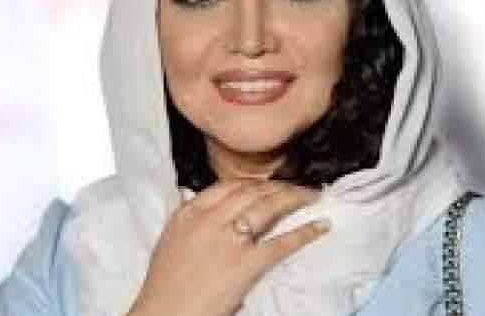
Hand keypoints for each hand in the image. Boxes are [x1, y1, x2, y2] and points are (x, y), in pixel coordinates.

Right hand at [127, 179, 330, 315]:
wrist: (163, 313)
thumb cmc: (164, 286)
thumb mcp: (170, 241)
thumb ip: (189, 219)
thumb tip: (202, 204)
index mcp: (189, 213)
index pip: (227, 186)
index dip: (253, 182)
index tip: (267, 183)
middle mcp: (210, 220)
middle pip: (252, 191)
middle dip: (278, 185)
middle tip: (295, 185)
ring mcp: (230, 240)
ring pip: (269, 206)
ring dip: (295, 197)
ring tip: (311, 195)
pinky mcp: (246, 264)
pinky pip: (282, 242)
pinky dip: (305, 232)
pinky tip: (321, 226)